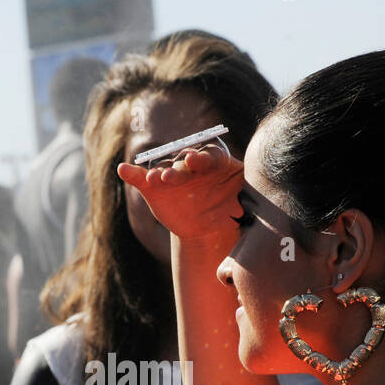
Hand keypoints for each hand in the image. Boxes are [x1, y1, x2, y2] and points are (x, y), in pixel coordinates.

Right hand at [117, 142, 244, 242]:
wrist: (209, 228)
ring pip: (163, 172)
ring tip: (154, 180)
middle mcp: (191, 166)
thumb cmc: (231, 212)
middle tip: (171, 176)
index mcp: (215, 164)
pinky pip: (141, 179)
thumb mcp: (244, 206)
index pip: (208, 156)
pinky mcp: (155, 188)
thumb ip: (249, 202)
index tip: (195, 162)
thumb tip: (261, 205)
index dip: (201, 159)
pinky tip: (122, 170)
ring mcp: (172, 176)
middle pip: (183, 163)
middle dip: (178, 169)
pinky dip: (131, 174)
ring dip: (157, 174)